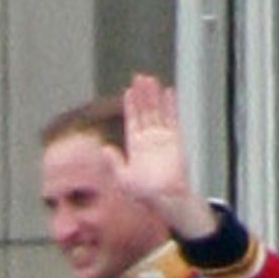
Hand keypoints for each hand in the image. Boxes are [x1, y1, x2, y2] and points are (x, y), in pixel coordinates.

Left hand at [106, 73, 217, 238]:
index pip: (132, 121)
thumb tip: (104, 148)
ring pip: (157, 112)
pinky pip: (172, 119)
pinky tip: (167, 92)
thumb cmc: (143, 194)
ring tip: (150, 80)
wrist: (165, 199)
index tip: (128, 92)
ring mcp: (162, 139)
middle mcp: (148, 140)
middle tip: (139, 77)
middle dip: (142, 95)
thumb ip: (114, 162)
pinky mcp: (175, 140)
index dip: (130, 106)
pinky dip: (170, 106)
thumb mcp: (122, 178)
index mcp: (135, 147)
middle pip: (145, 112)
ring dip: (154, 96)